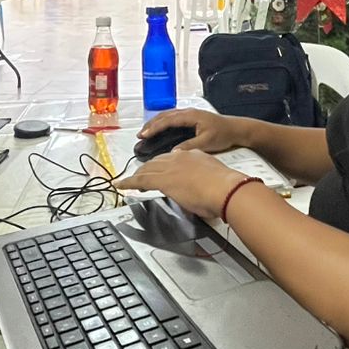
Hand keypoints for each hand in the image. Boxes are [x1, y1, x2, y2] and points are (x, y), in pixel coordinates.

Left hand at [115, 149, 241, 220]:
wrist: (226, 189)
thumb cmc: (226, 188)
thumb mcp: (214, 178)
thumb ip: (203, 182)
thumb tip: (200, 193)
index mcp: (194, 155)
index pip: (172, 158)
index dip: (163, 164)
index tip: (161, 170)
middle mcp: (180, 157)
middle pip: (156, 161)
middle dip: (147, 168)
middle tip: (140, 175)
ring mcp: (170, 167)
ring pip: (147, 169)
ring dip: (137, 175)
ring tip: (130, 181)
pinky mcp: (163, 180)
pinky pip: (140, 180)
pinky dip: (129, 183)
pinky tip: (122, 186)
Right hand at [138, 108, 247, 154]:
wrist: (236, 129)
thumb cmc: (224, 133)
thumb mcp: (207, 142)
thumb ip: (190, 146)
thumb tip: (173, 152)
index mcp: (190, 115)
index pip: (167, 120)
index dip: (154, 128)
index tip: (144, 135)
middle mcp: (188, 112)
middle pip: (164, 116)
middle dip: (151, 124)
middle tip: (140, 134)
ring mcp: (189, 114)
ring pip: (167, 116)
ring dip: (156, 123)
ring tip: (146, 132)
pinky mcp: (191, 118)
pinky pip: (172, 118)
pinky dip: (163, 123)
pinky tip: (159, 129)